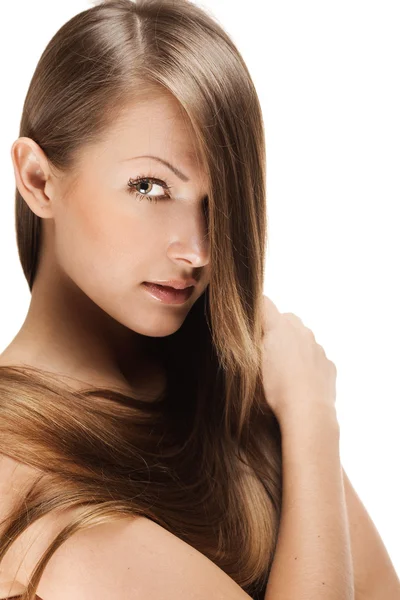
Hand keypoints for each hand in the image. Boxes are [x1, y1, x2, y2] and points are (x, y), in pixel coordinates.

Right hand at [260, 295, 336, 423]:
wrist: (308, 413)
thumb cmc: (277, 389)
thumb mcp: (254, 363)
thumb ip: (254, 341)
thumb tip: (254, 331)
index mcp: (281, 328)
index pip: (265, 304)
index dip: (256, 309)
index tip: (250, 318)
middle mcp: (302, 332)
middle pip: (287, 318)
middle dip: (277, 328)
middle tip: (266, 348)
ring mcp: (318, 348)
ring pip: (303, 338)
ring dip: (294, 345)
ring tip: (283, 369)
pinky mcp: (328, 364)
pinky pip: (315, 356)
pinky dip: (307, 362)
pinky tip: (299, 380)